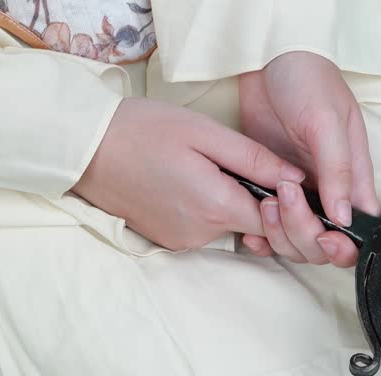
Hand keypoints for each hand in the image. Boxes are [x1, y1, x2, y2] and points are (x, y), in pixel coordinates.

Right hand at [72, 97, 304, 251]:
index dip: (285, 202)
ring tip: (203, 166)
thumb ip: (256, 159)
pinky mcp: (166, 240)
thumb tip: (297, 179)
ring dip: (226, 200)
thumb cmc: (144, 130)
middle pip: (252, 224)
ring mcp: (181, 241)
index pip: (275, 221)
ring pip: (226, 225)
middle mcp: (201, 235)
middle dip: (253, 196)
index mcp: (217, 207)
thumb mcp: (205, 133)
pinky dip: (204, 207)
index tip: (281, 177)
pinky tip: (186, 180)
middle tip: (232, 160)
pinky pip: (202, 227)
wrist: (82, 147)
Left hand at [239, 51, 380, 266]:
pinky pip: (268, 229)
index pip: (360, 229)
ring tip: (264, 203)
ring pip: (295, 242)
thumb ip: (337, 169)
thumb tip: (343, 218)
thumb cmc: (308, 81)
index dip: (346, 247)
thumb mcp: (326, 121)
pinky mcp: (268, 189)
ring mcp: (297, 193)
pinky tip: (249, 231)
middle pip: (324, 244)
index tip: (326, 237)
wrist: (267, 59)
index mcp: (353, 178)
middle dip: (305, 236)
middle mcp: (328, 192)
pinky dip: (260, 236)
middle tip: (283, 201)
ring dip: (280, 235)